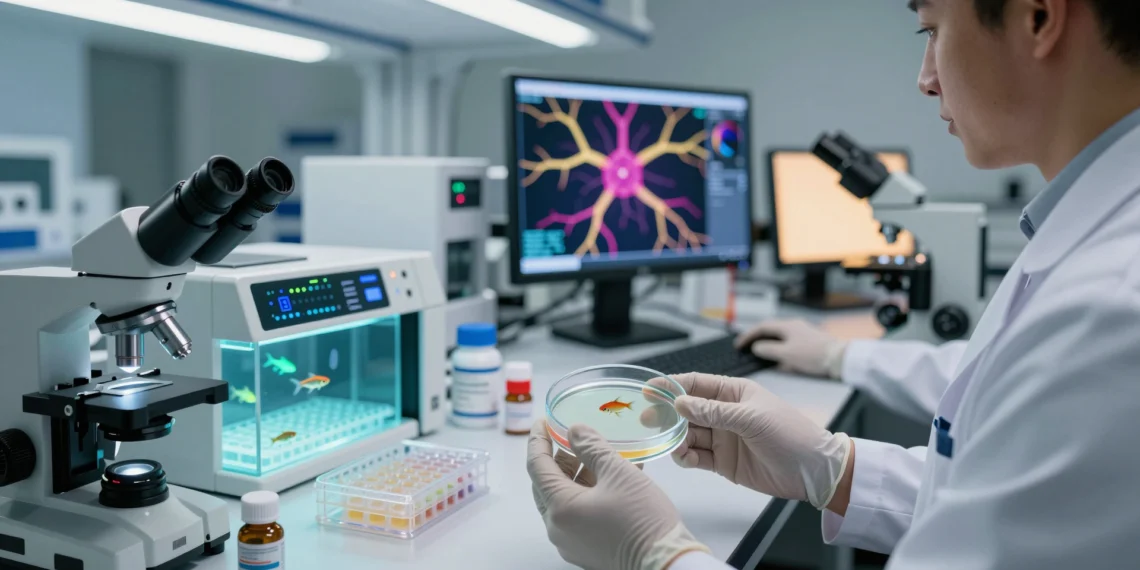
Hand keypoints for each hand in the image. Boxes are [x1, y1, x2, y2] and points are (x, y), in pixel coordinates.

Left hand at [527, 420, 710, 569]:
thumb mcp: (618, 472)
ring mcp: (572, 542)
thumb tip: (574, 431)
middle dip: (560, 459)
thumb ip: (592, 447)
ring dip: (578, 475)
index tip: (542, 422)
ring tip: (600, 456)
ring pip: (565, 500)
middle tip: (574, 439)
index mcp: (560, 509)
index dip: (538, 440)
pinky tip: (611, 478)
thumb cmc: (643, 519)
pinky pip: (579, 515)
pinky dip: (589, 494)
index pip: (537, 466)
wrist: (666, 563)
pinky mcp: (588, 549)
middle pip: (548, 485)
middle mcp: (559, 529)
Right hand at [664, 373, 851, 508]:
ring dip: (676, 438)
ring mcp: (723, 438)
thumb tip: (680, 403)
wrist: (813, 471)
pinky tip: (685, 458)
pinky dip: (687, 457)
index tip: (649, 390)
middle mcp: (725, 413)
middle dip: (666, 415)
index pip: (696, 384)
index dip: (671, 386)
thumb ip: (713, 412)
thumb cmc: (790, 434)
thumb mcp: (751, 418)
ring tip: (672, 444)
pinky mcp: (723, 462)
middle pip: (687, 411)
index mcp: (734, 393)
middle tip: (648, 420)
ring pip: (689, 435)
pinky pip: (697, 457)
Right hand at [735, 319, 847, 378]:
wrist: (839, 359)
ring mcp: (802, 334)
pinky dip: (779, 350)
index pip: (762, 327)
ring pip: (779, 338)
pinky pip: (788, 344)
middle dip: (757, 339)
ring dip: (768, 345)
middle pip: (770, 331)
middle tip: (746, 348)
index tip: (738, 345)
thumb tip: (756, 348)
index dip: (748, 336)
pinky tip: (778, 359)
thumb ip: (768, 350)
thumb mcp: (786, 354)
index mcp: (787, 326)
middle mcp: (794, 327)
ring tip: (759, 354)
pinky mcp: (809, 343)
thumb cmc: (813, 355)